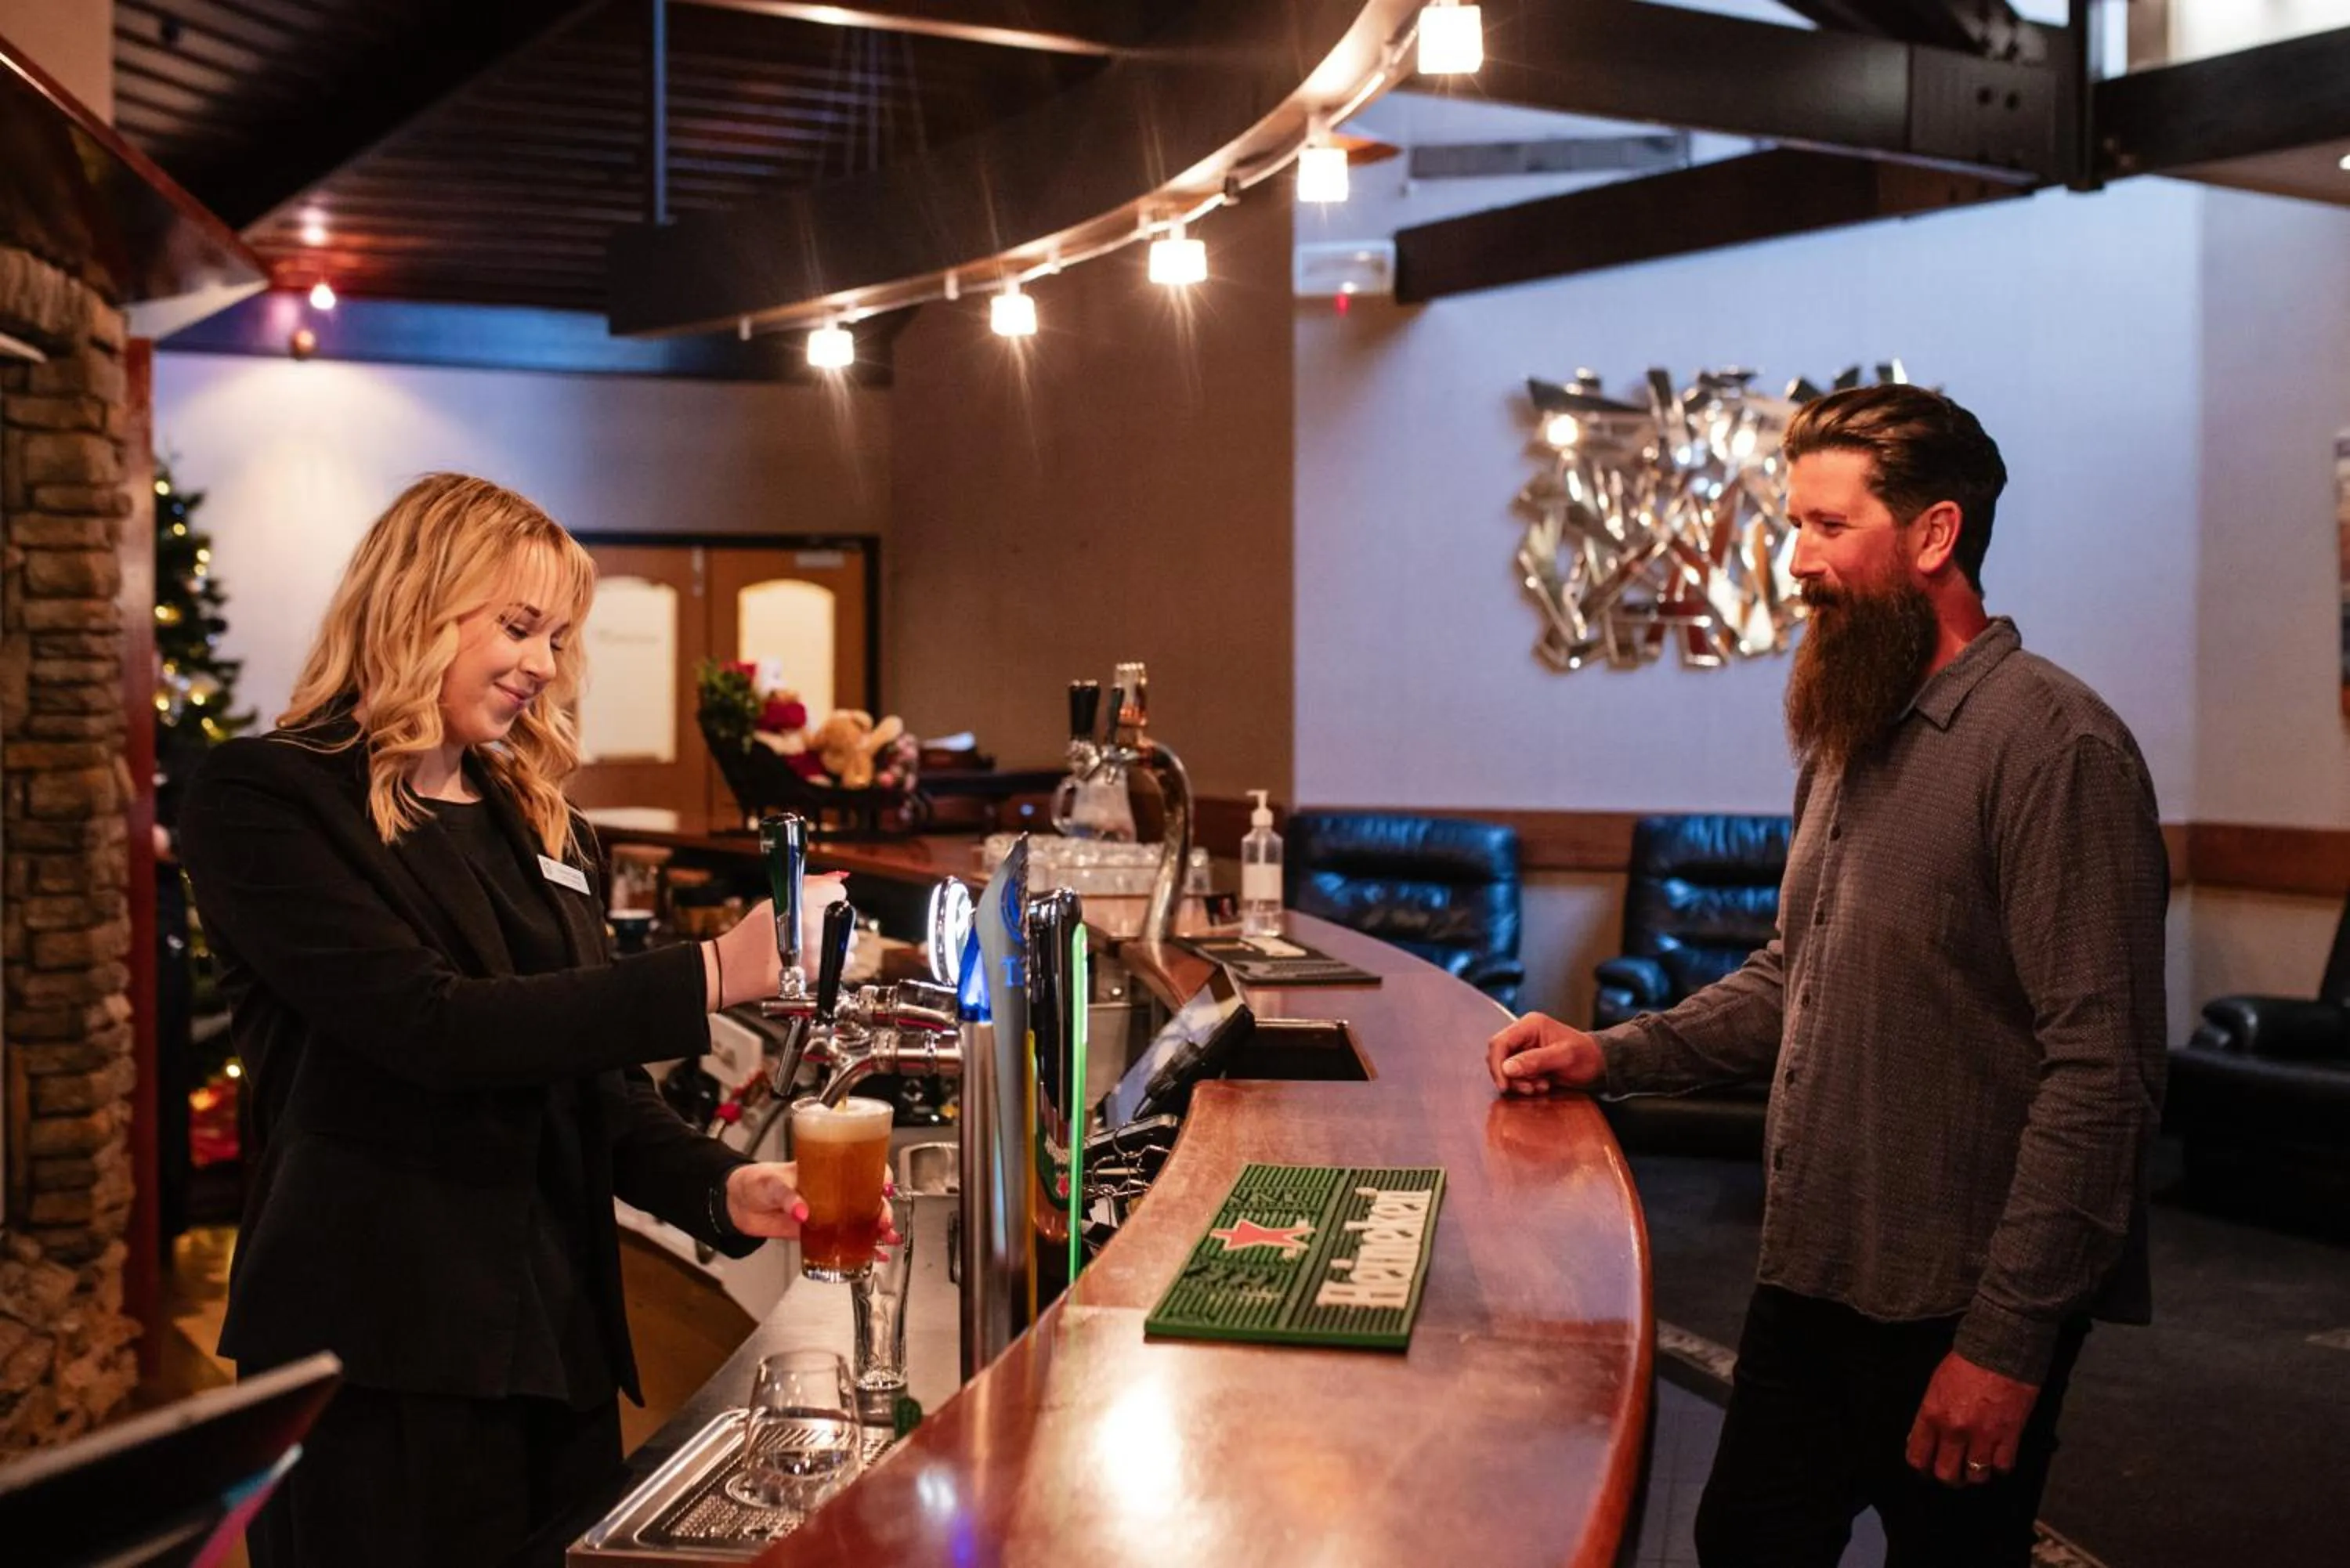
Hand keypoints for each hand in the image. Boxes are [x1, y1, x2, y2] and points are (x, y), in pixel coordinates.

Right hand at [708, 873, 847, 1008]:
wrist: (736, 967)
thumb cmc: (752, 933)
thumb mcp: (776, 900)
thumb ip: (810, 886)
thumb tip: (837, 878)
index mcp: (801, 903)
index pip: (837, 891)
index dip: (828, 896)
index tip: (820, 903)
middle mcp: (812, 925)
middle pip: (845, 914)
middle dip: (831, 918)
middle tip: (812, 925)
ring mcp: (818, 949)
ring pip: (848, 938)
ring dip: (835, 939)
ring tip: (812, 943)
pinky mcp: (820, 971)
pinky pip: (845, 961)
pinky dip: (835, 959)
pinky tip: (815, 957)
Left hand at [722, 1164, 903, 1244]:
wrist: (739, 1204)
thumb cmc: (756, 1181)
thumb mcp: (772, 1182)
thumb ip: (788, 1196)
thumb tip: (802, 1211)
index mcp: (825, 1170)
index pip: (860, 1167)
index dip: (878, 1175)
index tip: (884, 1187)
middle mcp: (832, 1190)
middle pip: (867, 1196)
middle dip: (883, 1209)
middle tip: (884, 1221)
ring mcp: (828, 1211)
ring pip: (861, 1219)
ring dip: (878, 1229)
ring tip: (887, 1240)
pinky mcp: (818, 1231)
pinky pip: (845, 1239)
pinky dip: (862, 1248)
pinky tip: (874, 1255)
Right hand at [1485, 1012, 1604, 1095]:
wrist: (1599, 1064)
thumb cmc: (1586, 1056)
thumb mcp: (1564, 1058)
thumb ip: (1535, 1061)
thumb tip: (1507, 1068)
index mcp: (1530, 1025)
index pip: (1499, 1043)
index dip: (1497, 1065)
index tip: (1505, 1085)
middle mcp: (1523, 1034)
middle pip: (1498, 1056)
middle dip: (1509, 1076)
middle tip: (1529, 1088)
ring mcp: (1524, 1047)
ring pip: (1504, 1068)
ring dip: (1518, 1082)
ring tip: (1540, 1087)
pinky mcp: (1527, 1061)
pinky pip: (1514, 1074)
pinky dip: (1524, 1084)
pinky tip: (1542, 1086)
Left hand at [1905, 1350, 2039, 1486]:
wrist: (2000, 1349)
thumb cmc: (1964, 1363)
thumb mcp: (1935, 1386)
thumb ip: (1929, 1416)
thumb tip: (1923, 1439)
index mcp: (1931, 1415)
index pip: (1918, 1457)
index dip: (1922, 1467)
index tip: (1928, 1468)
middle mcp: (1954, 1430)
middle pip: (1946, 1474)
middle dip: (1949, 1477)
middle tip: (1955, 1471)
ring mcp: (1983, 1436)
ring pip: (1976, 1476)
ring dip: (1975, 1474)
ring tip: (1977, 1465)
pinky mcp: (2009, 1436)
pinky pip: (2002, 1467)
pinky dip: (1999, 1466)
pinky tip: (1997, 1457)